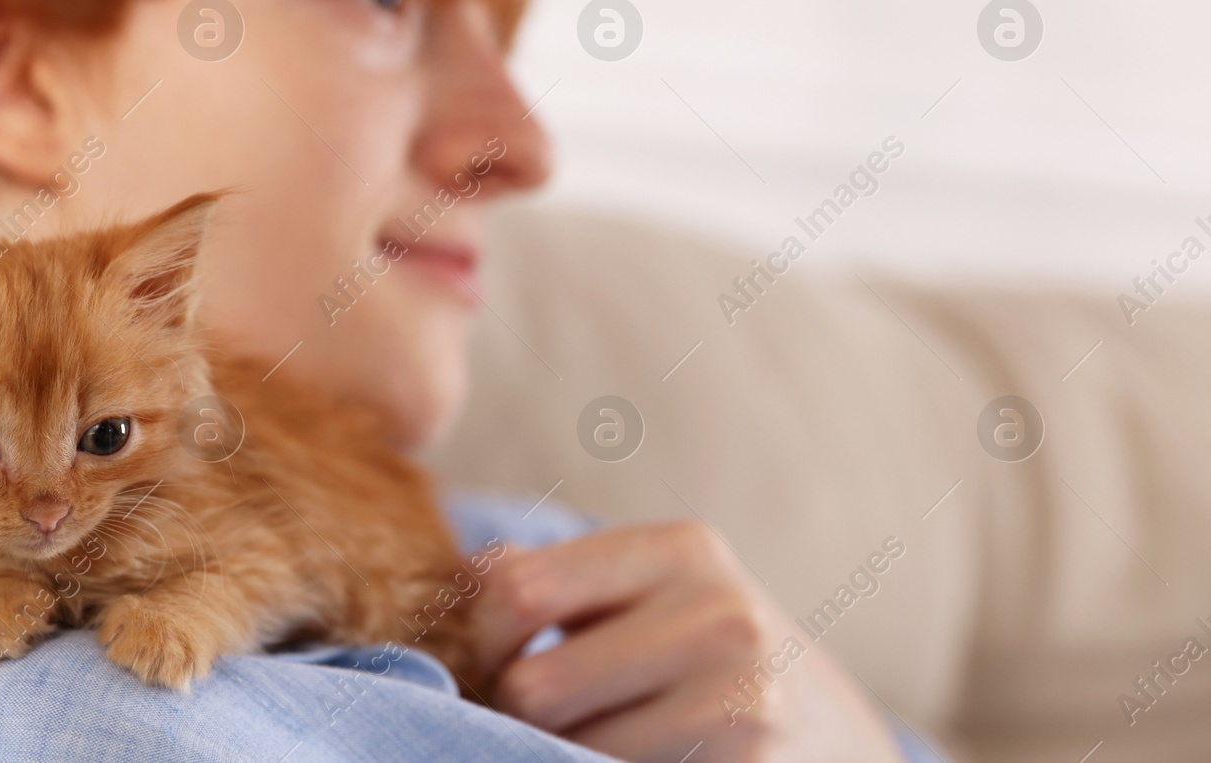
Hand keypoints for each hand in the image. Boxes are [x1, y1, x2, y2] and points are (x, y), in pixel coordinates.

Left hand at [470, 521, 906, 761]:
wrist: (834, 741)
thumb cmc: (711, 656)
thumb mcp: (650, 593)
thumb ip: (555, 579)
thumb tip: (457, 582)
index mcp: (681, 550)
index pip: (518, 590)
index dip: (478, 640)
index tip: (487, 666)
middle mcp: (721, 616)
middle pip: (534, 687)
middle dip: (515, 715)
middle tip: (534, 721)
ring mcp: (744, 703)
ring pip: (567, 751)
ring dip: (557, 755)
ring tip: (591, 740)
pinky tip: (630, 760)